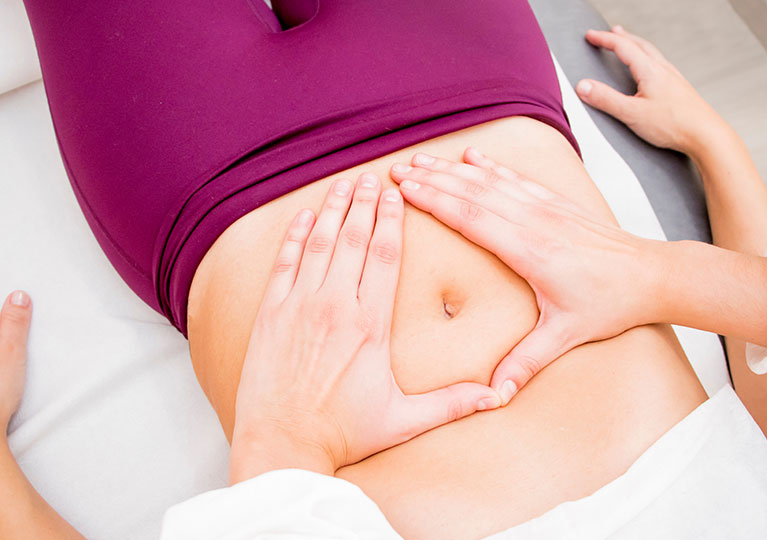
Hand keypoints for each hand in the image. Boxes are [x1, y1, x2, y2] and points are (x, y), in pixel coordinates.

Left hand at [230, 173, 499, 482]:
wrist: (283, 443)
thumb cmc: (343, 433)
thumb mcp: (402, 420)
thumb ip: (450, 403)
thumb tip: (495, 397)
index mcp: (370, 326)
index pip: (384, 257)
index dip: (390, 220)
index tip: (395, 195)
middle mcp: (335, 308)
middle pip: (353, 240)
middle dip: (363, 204)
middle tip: (371, 177)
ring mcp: (299, 307)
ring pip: (318, 244)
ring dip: (331, 210)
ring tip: (342, 184)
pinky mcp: (271, 314)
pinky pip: (284, 263)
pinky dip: (293, 235)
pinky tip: (303, 216)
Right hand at [391, 150, 663, 402]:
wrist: (652, 276)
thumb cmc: (611, 305)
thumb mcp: (565, 336)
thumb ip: (526, 362)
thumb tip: (496, 393)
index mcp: (531, 251)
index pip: (472, 219)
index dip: (436, 202)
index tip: (405, 191)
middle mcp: (535, 221)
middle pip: (474, 193)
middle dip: (432, 180)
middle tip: (397, 170)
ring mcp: (547, 207)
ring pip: (492, 180)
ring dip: (453, 169)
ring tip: (421, 160)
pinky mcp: (557, 203)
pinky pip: (517, 178)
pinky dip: (491, 165)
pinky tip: (472, 155)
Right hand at [576, 25, 723, 153]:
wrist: (705, 134)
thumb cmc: (675, 125)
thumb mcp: (632, 113)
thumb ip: (606, 99)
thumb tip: (584, 87)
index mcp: (650, 71)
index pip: (623, 47)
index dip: (604, 39)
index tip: (591, 36)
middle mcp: (663, 70)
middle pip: (639, 45)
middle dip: (621, 37)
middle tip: (609, 33)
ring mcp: (673, 78)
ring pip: (652, 54)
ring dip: (636, 45)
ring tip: (629, 45)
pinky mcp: (680, 89)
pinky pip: (661, 65)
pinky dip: (649, 59)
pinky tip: (650, 70)